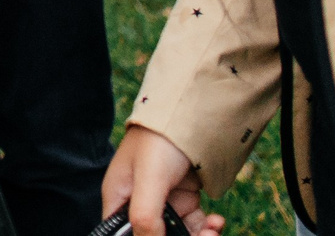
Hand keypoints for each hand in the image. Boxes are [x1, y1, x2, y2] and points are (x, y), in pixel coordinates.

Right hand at [102, 125, 223, 235]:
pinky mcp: (184, 197)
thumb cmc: (158, 139)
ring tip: (212, 233)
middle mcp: (138, 202)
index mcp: (119, 198)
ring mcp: (163, 200)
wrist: (190, 111)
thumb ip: (145, 217)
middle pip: (153, 235)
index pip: (121, 234)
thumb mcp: (149, 179)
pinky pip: (194, 224)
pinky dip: (207, 228)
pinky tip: (216, 221)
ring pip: (177, 234)